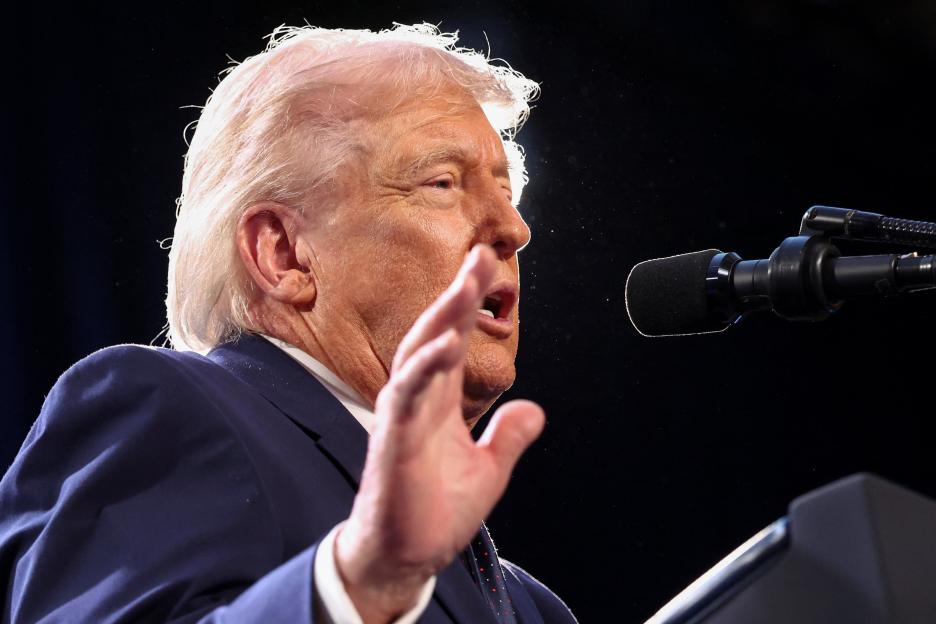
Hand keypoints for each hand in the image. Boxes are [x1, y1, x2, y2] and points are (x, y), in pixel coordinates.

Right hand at [334, 244, 545, 623]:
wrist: (404, 557)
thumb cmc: (433, 513)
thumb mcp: (488, 471)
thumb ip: (508, 438)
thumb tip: (535, 411)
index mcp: (438, 401)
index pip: (453, 339)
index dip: (468, 303)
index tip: (484, 266)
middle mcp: (418, 400)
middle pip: (435, 333)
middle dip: (457, 294)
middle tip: (478, 257)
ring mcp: (403, 416)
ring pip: (418, 354)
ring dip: (441, 319)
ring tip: (464, 288)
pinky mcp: (392, 439)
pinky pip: (406, 395)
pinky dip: (424, 366)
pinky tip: (444, 344)